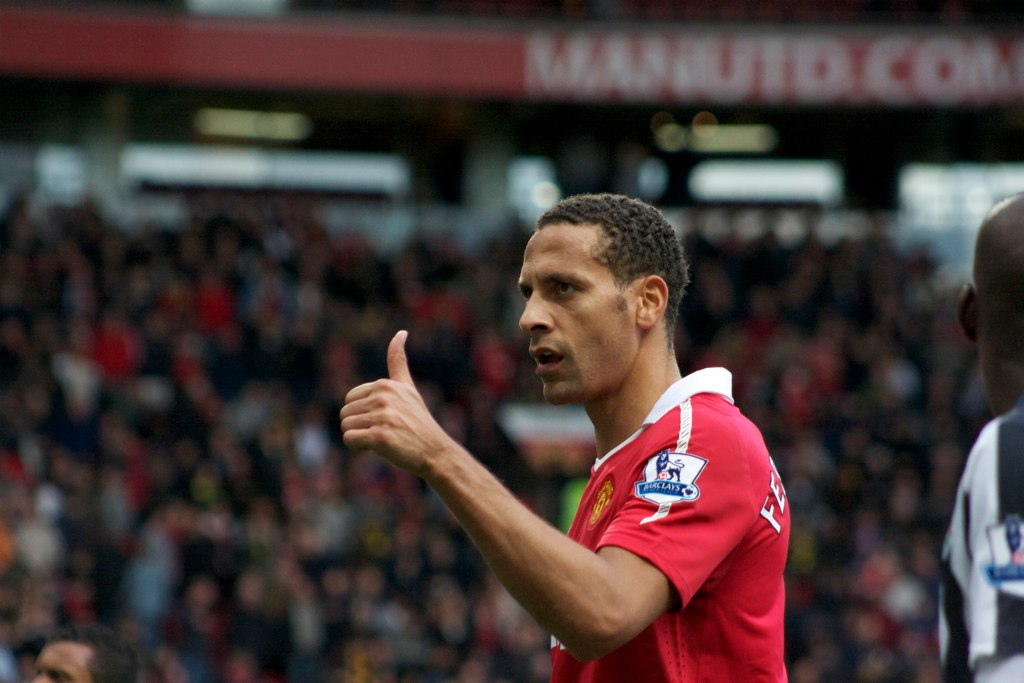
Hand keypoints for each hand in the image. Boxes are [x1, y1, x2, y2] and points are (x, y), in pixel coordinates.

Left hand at [340, 330, 452, 477]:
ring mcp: (383, 416)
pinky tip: (377, 448)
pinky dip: (358, 448)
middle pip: (345, 413)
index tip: (386, 417)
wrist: (435, 451)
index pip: (350, 398)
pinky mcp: (380, 437)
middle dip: (359, 426)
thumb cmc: (418, 422)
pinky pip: (349, 440)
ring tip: (383, 439)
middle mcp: (384, 397)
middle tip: (383, 431)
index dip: (363, 412)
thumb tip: (401, 332)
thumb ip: (398, 361)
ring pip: (346, 427)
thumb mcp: (408, 388)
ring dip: (359, 437)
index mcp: (386, 384)